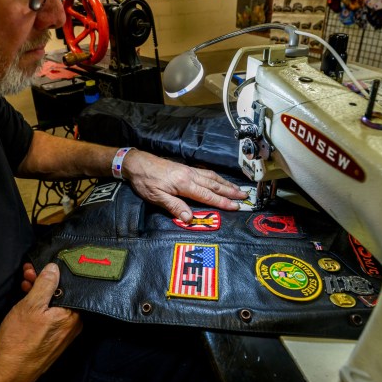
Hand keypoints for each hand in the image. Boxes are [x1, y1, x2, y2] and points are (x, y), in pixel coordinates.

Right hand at [0, 263, 81, 381]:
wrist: (9, 370)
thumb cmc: (20, 340)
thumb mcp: (31, 305)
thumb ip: (45, 284)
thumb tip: (54, 268)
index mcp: (73, 314)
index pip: (68, 285)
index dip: (53, 272)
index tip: (39, 266)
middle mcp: (72, 323)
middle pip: (61, 294)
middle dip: (44, 281)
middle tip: (28, 273)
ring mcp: (63, 332)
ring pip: (54, 304)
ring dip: (39, 291)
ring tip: (25, 283)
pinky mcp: (53, 338)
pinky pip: (50, 315)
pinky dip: (39, 306)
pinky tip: (28, 299)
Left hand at [123, 150, 247, 222]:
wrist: (137, 163)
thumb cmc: (145, 182)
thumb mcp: (156, 197)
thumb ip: (175, 207)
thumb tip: (190, 219)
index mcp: (184, 184)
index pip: (208, 195)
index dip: (222, 202)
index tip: (236, 207)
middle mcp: (190, 175)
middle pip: (214, 184)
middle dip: (230, 191)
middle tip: (245, 196)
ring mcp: (188, 170)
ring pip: (211, 177)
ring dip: (226, 183)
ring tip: (237, 188)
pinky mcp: (185, 168)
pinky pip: (205, 172)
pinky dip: (216, 177)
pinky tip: (219, 179)